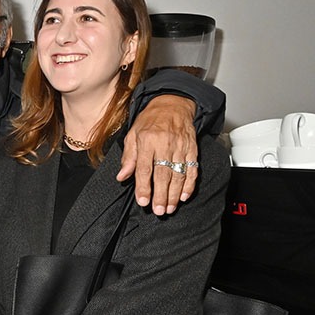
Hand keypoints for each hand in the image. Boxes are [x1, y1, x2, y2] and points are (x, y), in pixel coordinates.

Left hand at [118, 95, 198, 214]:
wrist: (173, 104)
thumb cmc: (150, 121)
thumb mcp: (133, 135)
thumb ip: (128, 157)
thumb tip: (122, 176)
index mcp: (147, 141)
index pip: (145, 168)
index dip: (144, 187)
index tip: (143, 201)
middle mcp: (165, 144)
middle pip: (163, 174)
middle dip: (161, 195)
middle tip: (159, 211)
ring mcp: (180, 147)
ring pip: (178, 174)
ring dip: (174, 194)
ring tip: (169, 208)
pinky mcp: (192, 149)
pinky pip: (192, 169)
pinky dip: (189, 184)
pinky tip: (184, 196)